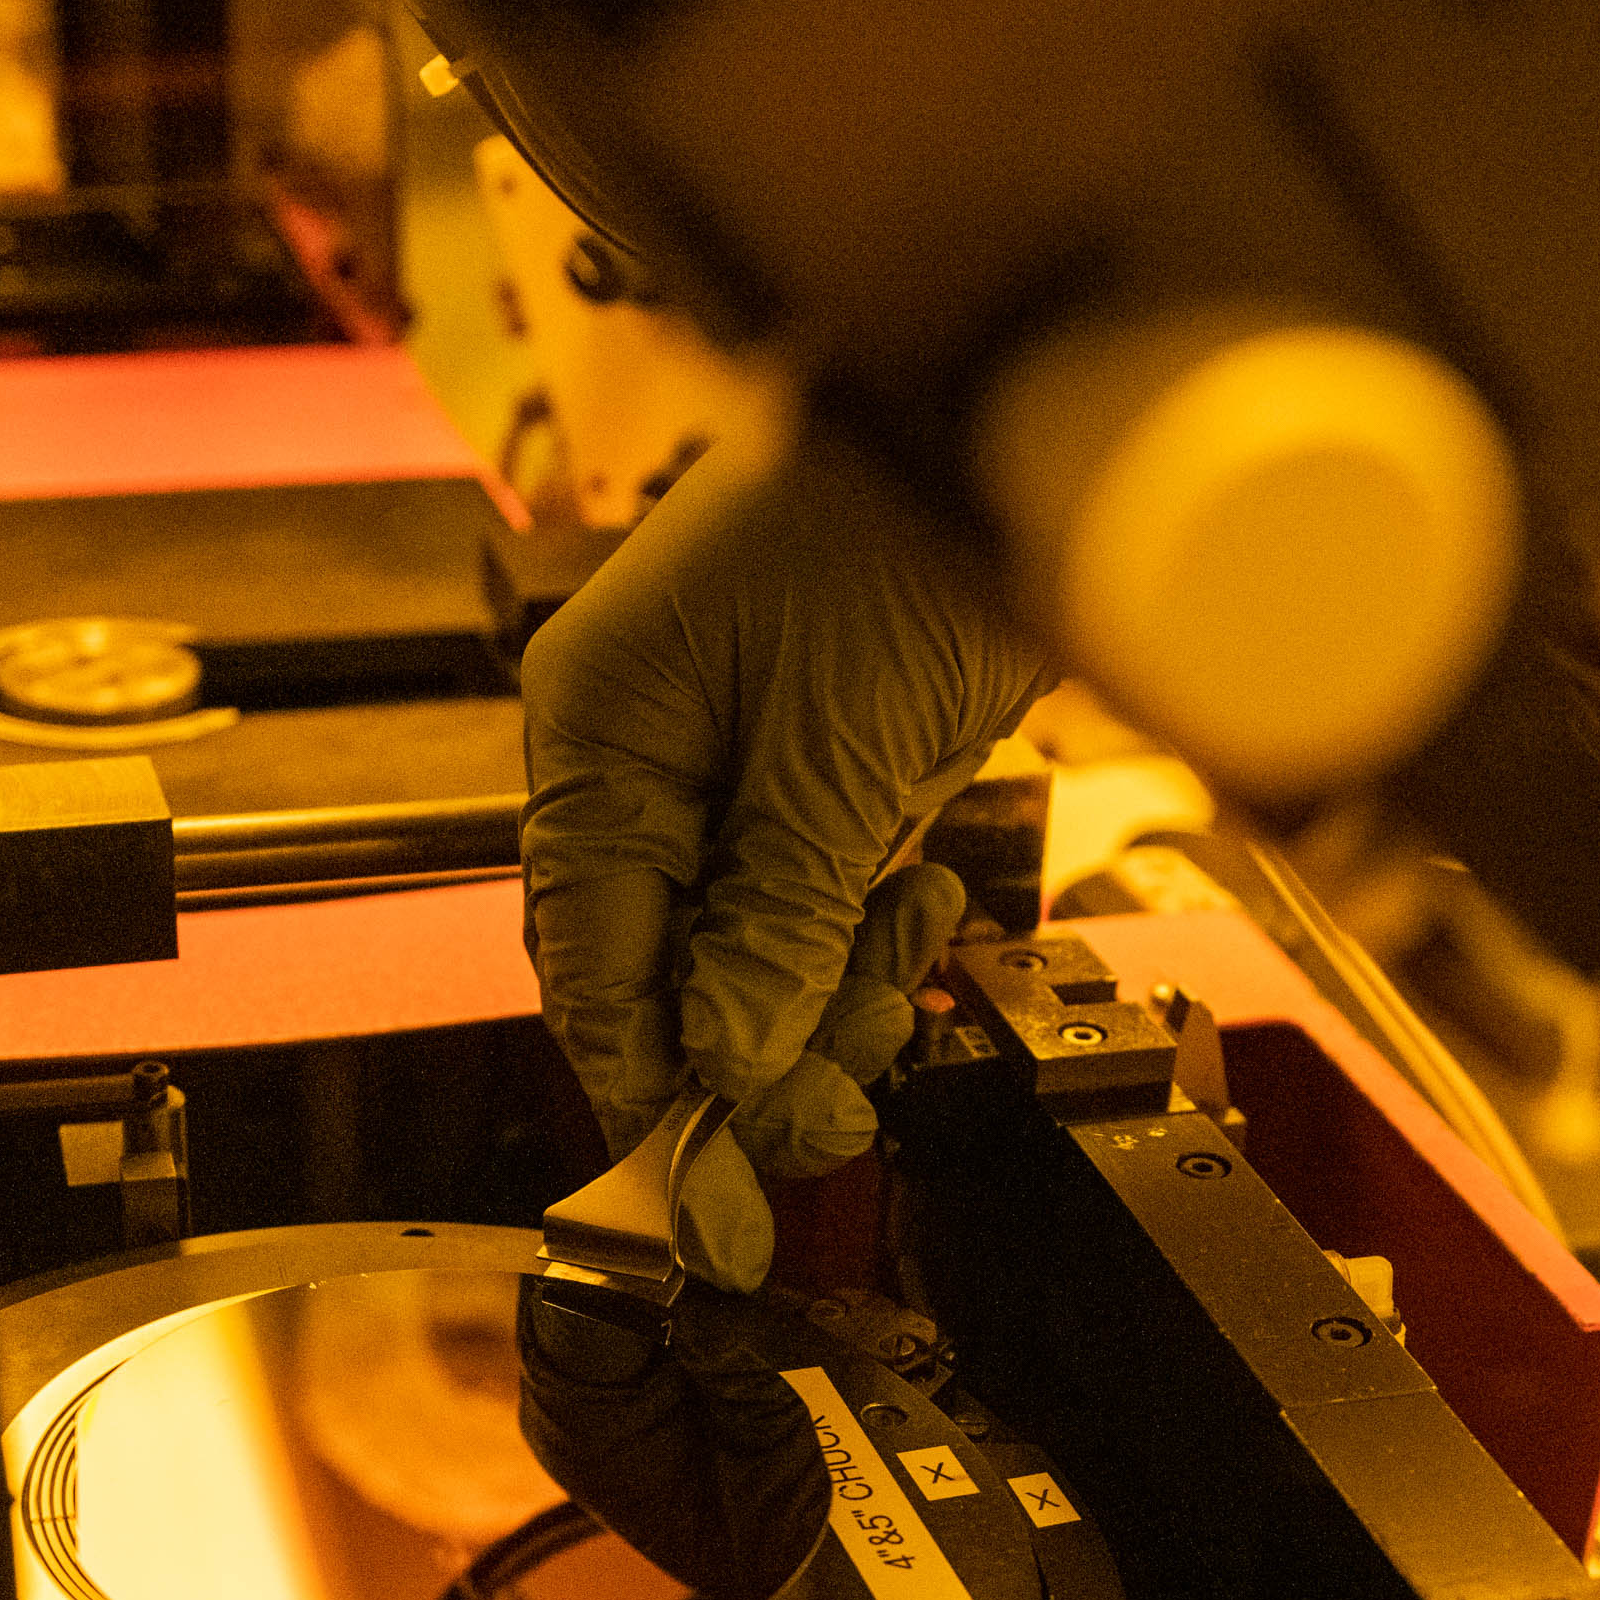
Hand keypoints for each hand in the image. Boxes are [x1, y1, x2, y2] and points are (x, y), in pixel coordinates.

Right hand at [523, 443, 1046, 1287]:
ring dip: (826, 988)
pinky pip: (815, 902)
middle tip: (837, 1104)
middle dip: (752, 1043)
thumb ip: (779, 911)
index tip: (704, 1171)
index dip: (642, 1071)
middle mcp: (649, 755)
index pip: (586, 951)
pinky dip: (867, 932)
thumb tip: (729, 1057)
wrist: (1013, 428)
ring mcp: (735, 766)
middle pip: (664, 967)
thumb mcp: (839, 746)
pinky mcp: (818, 775)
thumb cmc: (897, 529)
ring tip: (902, 940)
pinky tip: (920, 897)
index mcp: (601, 732)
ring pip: (750, 950)